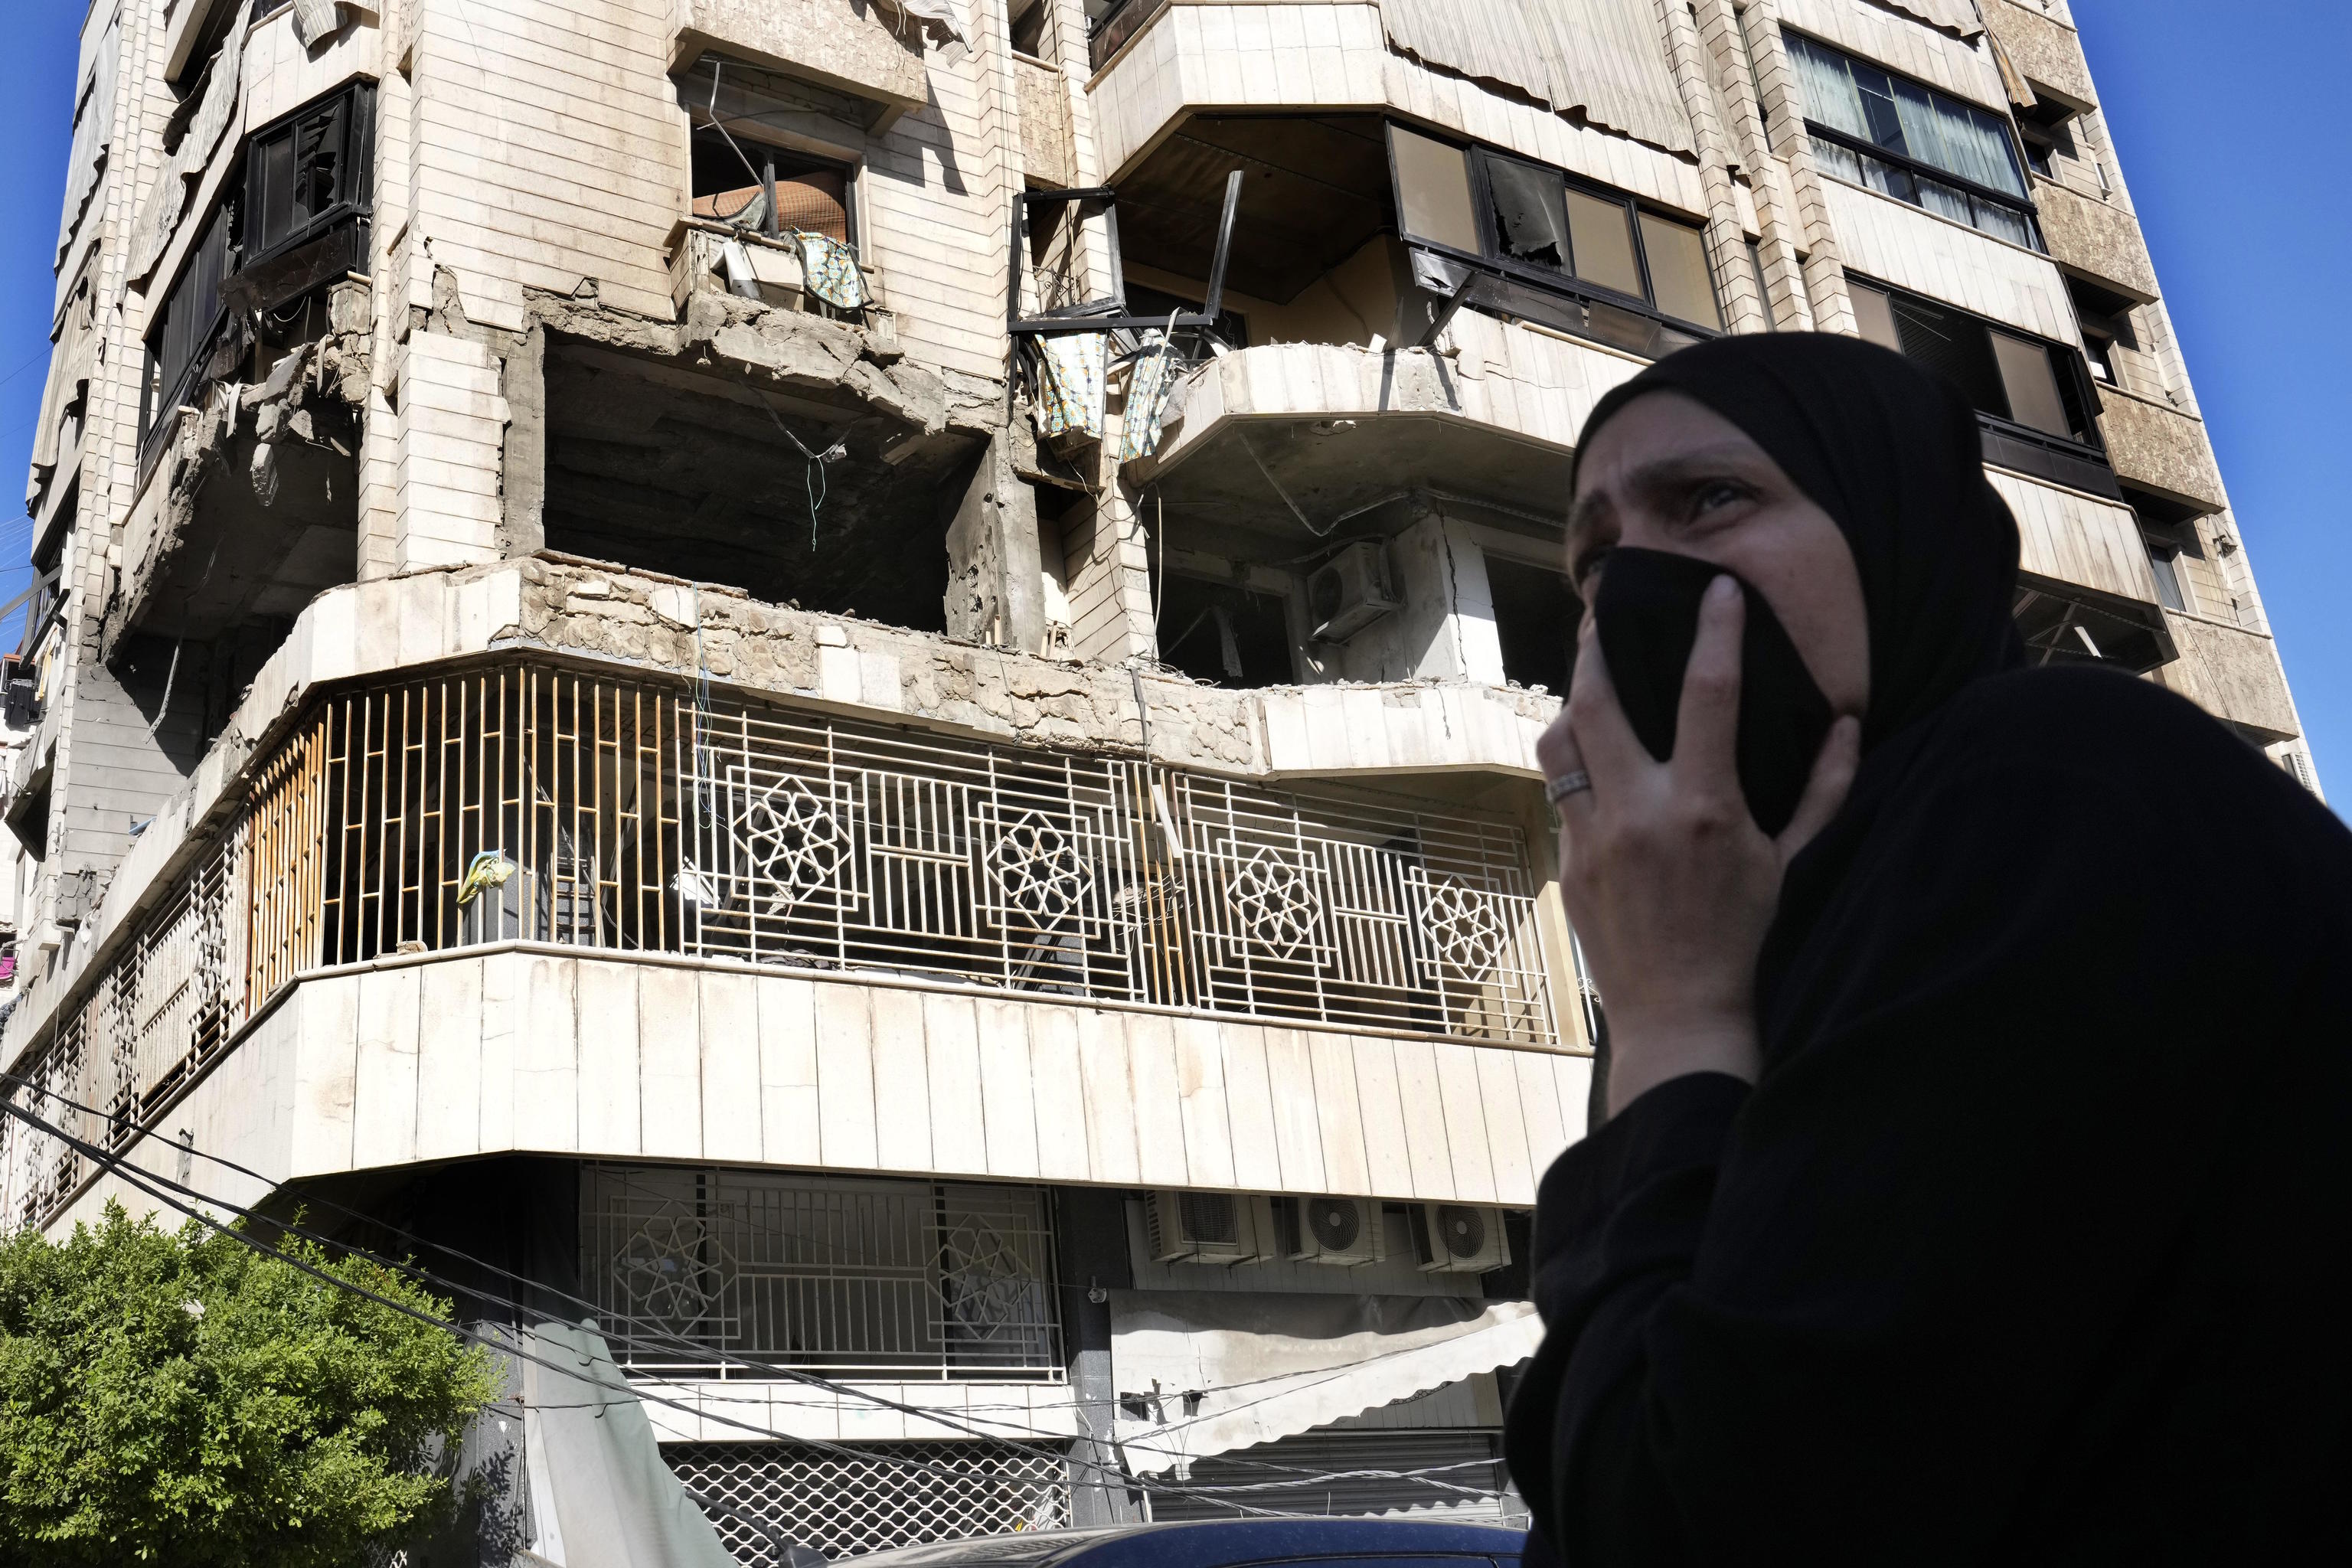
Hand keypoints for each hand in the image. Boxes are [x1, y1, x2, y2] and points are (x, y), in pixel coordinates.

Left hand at [1539, 575, 1860, 1116]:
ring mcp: (1594, 839)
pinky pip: (1564, 794)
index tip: (1716, 589)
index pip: (1707, 693)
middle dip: (1596, 648)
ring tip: (1588, 677)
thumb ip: (1824, 790)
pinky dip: (1578, 766)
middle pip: (1596, 701)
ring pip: (1561, 742)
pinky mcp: (1569, 863)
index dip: (1713, 631)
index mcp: (1705, 807)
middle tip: (1602, 615)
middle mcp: (1640, 814)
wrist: (1683, 1019)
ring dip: (1572, 703)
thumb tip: (1846, 725)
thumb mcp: (1796, 863)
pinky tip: (1595, 756)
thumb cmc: (1749, 941)